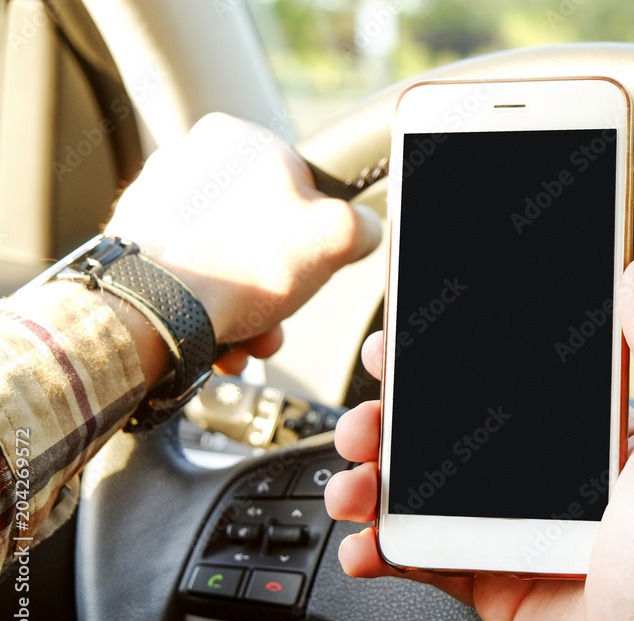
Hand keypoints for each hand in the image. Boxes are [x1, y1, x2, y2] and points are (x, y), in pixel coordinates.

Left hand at [105, 112, 380, 375]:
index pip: (301, 184)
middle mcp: (190, 157)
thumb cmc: (237, 266)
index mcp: (239, 138)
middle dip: (278, 280)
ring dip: (248, 302)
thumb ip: (362, 225)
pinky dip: (210, 305)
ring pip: (227, 255)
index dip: (315, 233)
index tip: (312, 264)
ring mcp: (157, 197)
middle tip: (281, 309)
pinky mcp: (135, 238)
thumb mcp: (335, 238)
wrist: (150, 310)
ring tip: (249, 334)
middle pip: (262, 227)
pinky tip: (219, 333)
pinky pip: (191, 272)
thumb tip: (362, 230)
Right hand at [325, 258, 633, 620]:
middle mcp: (546, 475)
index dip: (453, 354)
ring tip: (355, 480)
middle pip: (450, 426)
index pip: (509, 375)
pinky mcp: (487, 576)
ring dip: (374, 476)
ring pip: (421, 486)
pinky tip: (366, 543)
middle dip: (396, 413)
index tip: (409, 339)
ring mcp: (511, 526)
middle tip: (370, 413)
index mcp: (589, 436)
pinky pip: (417, 553)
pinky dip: (379, 546)